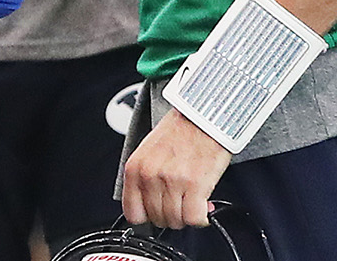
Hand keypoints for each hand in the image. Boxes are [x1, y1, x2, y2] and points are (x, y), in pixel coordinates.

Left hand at [120, 108, 231, 230]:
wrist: (203, 115)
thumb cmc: (179, 130)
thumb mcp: (148, 152)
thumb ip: (145, 179)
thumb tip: (150, 206)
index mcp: (135, 168)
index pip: (133, 213)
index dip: (148, 217)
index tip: (159, 213)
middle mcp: (150, 175)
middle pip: (157, 219)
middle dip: (171, 216)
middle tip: (181, 203)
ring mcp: (172, 181)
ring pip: (176, 221)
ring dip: (186, 217)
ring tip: (193, 202)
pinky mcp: (195, 184)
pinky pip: (194, 218)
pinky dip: (201, 218)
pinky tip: (204, 206)